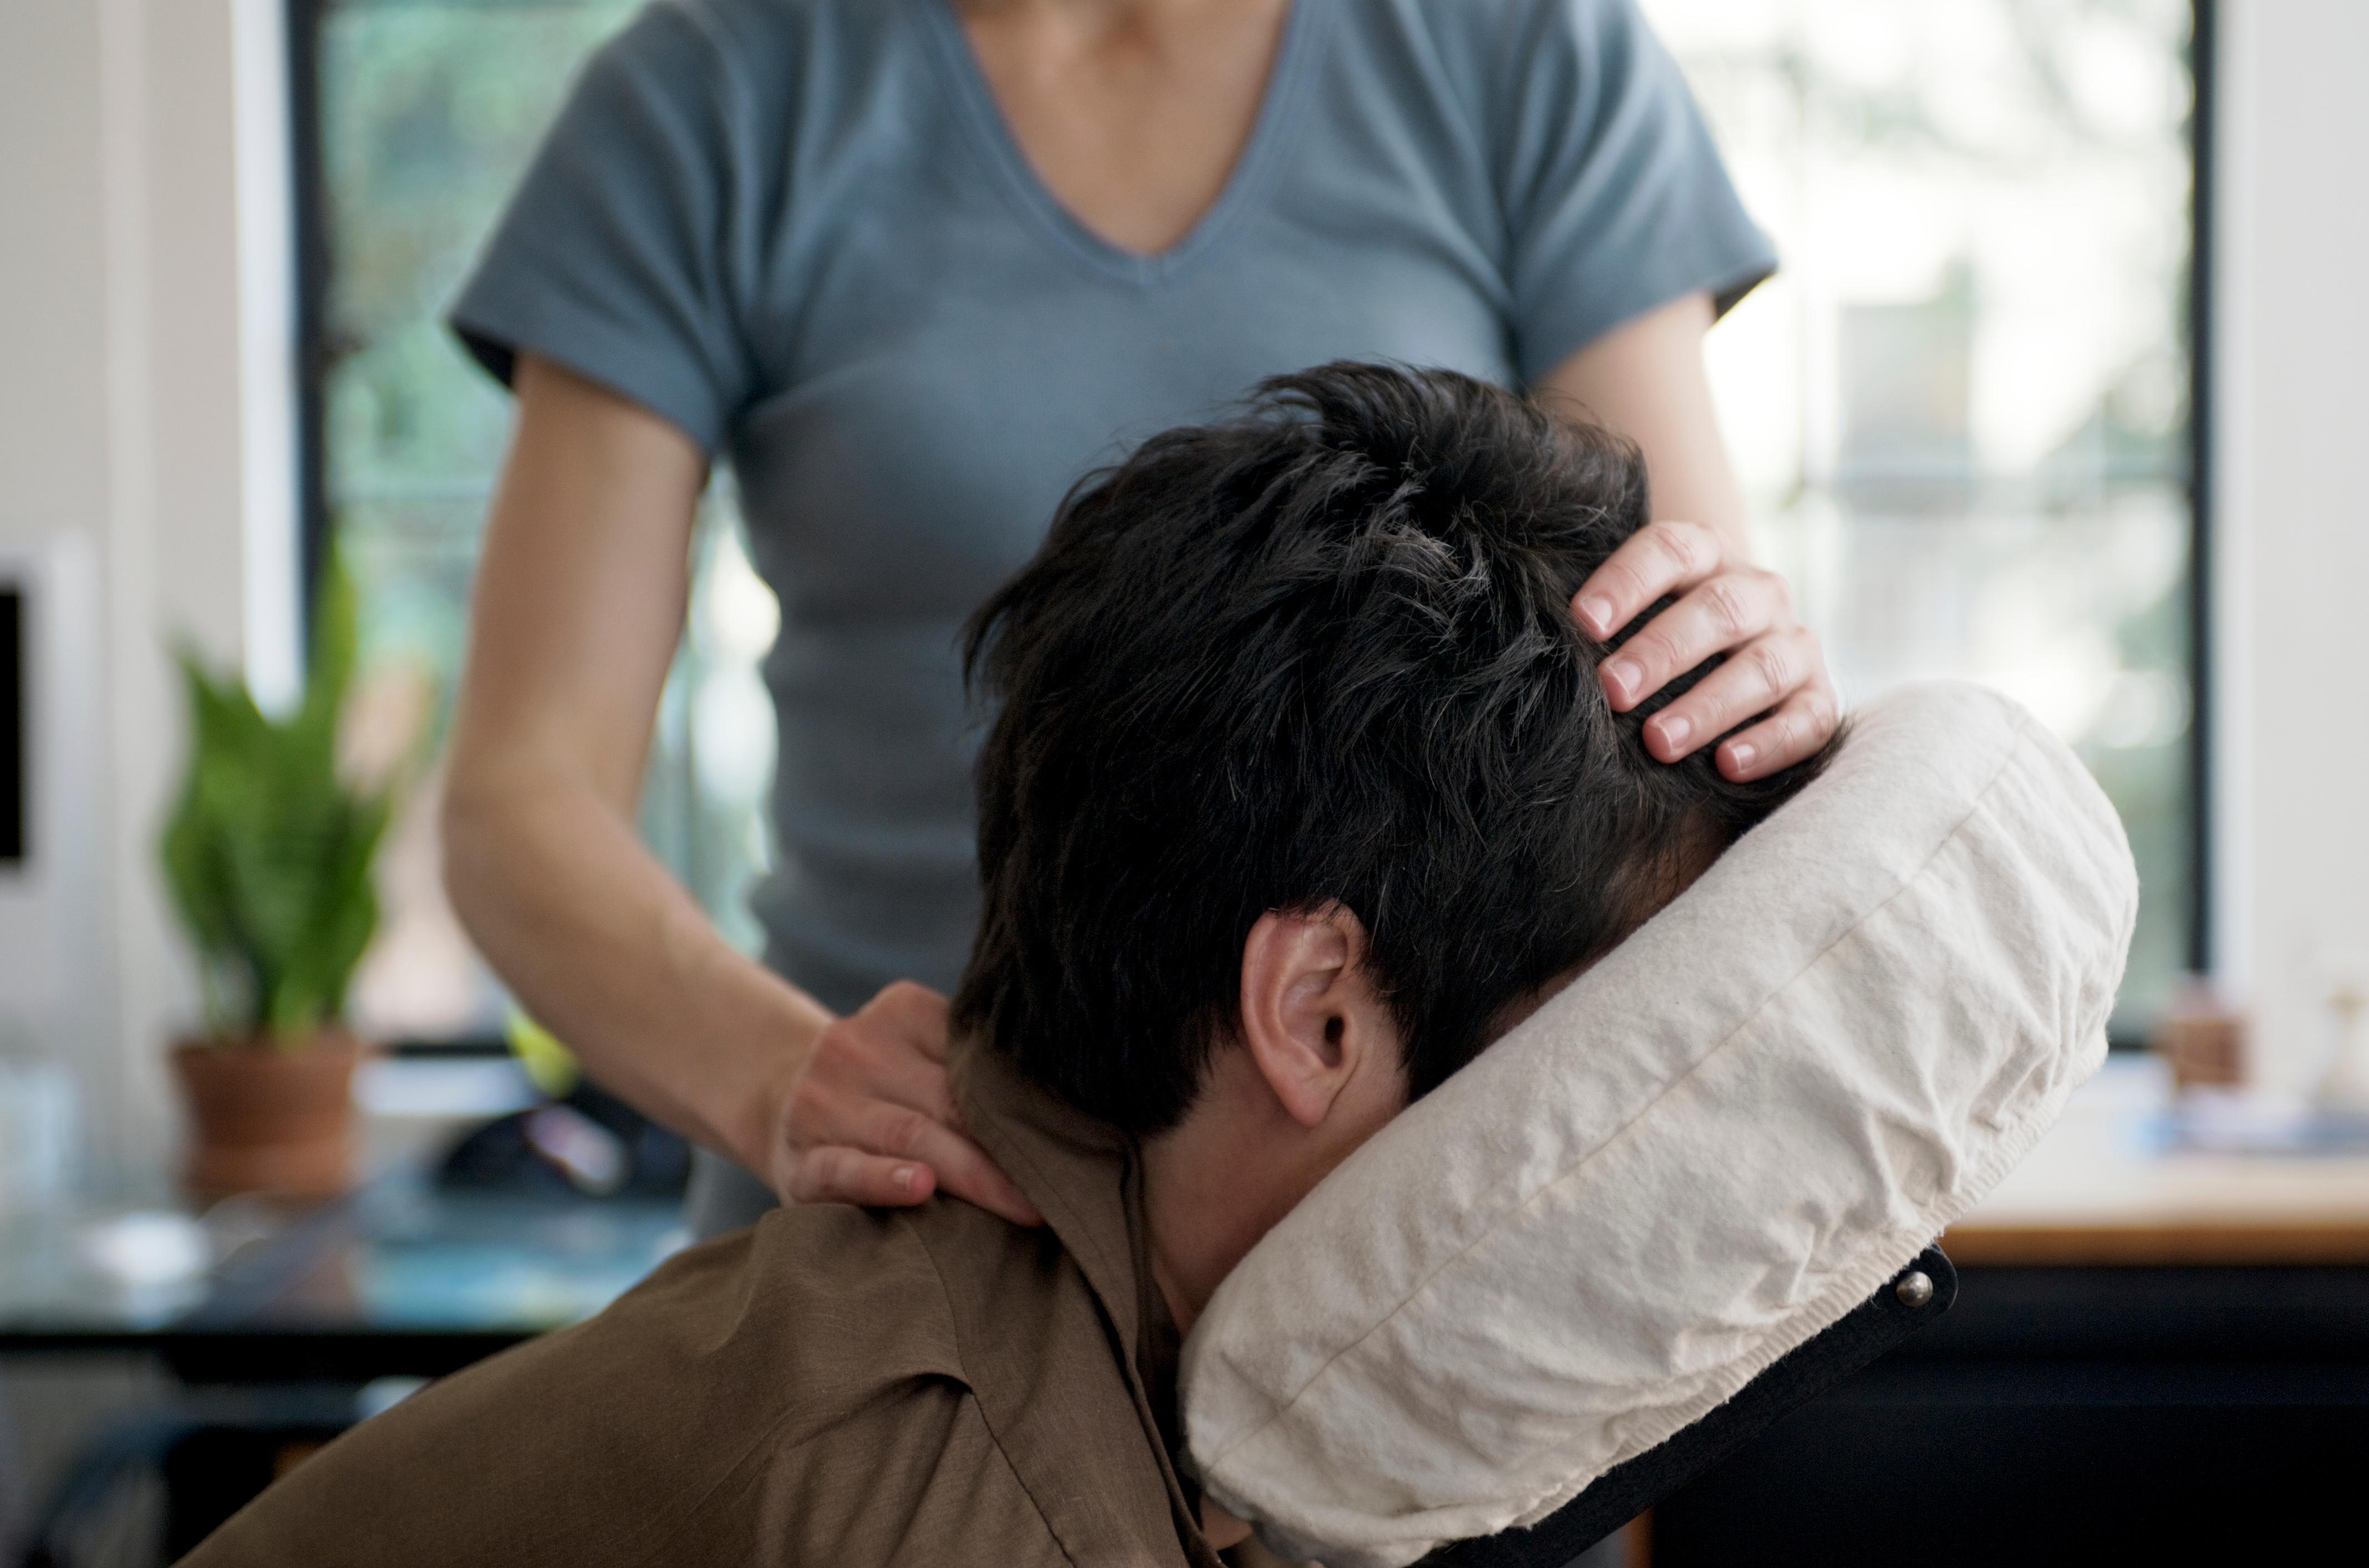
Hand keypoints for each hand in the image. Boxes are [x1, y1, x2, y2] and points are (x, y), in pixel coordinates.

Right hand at [767, 980, 1043, 1224]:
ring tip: (1022, 1205)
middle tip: (1066, 1191)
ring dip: (971, 1173)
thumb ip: (972, 1066)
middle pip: (950, 1101)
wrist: (776, 1094)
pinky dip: (882, 1179)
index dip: (1026, 1100)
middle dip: (1011, 1151)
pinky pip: (843, 1169)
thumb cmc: (883, 1084)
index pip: (975, 1052)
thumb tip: (1070, 1114)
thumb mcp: (916, 1051)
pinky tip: (917, 1188)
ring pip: (909, 1135)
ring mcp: (823, 1103)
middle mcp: (858, 1047)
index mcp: (903, 1011)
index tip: (1077, 1134)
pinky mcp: (800, 1160)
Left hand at [1570, 519, 1838, 779]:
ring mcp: (1794, 643)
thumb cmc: (1657, 636)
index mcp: (1707, 556)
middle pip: (1718, 610)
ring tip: (1659, 742)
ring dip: (1709, 705)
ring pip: (1762, 667)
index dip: (1627, 583)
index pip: (1670, 550)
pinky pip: (1807, 721)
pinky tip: (1727, 766)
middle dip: (1662, 651)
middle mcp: (1759, 592)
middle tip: (1614, 691)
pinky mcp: (1818, 697)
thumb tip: (1545, 652)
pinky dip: (1769, 744)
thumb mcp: (1635, 613)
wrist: (1733, 655)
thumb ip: (1603, 621)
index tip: (1582, 624)